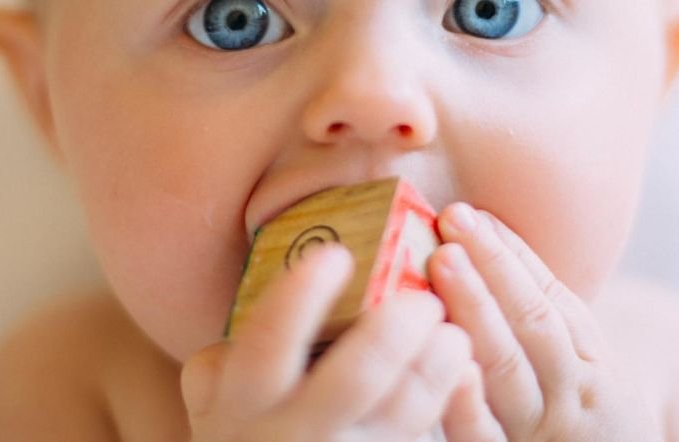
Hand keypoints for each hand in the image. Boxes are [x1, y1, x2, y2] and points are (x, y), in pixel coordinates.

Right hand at [181, 245, 501, 440]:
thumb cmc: (247, 437)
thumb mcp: (220, 401)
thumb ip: (235, 352)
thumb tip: (286, 273)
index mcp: (242, 402)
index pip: (269, 338)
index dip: (303, 294)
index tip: (337, 255)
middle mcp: (292, 435)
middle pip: (357, 377)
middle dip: (396, 329)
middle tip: (424, 299)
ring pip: (405, 412)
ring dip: (436, 365)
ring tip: (452, 334)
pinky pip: (420, 436)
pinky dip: (445, 401)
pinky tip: (457, 375)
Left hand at [430, 204, 662, 440]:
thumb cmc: (584, 424)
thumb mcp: (587, 373)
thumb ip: (545, 323)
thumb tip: (487, 243)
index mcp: (594, 365)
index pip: (553, 300)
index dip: (511, 255)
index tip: (474, 214)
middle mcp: (575, 397)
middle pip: (534, 326)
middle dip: (492, 270)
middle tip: (453, 222)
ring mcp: (545, 433)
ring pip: (512, 369)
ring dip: (477, 311)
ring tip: (443, 262)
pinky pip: (486, 438)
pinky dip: (469, 403)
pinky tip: (449, 368)